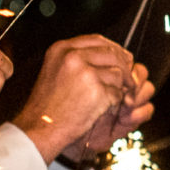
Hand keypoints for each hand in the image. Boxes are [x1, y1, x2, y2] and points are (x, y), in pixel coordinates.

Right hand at [12, 36, 143, 163]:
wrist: (40, 129)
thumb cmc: (48, 105)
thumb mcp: (55, 71)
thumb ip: (78, 59)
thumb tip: (114, 53)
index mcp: (61, 49)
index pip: (98, 40)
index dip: (115, 49)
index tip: (123, 59)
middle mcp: (73, 57)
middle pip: (113, 54)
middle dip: (124, 68)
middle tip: (128, 81)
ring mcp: (86, 73)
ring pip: (118, 74)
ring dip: (117, 88)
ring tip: (103, 100)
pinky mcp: (97, 91)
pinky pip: (118, 93)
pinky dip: (114, 103)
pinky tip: (100, 109)